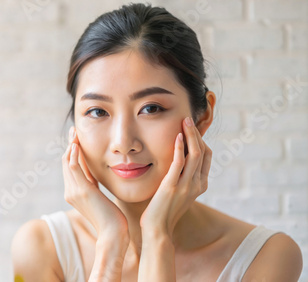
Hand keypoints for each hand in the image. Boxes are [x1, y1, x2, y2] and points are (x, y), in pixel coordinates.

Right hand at [62, 126, 128, 237]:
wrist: (113, 233)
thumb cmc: (111, 217)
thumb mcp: (99, 196)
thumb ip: (93, 183)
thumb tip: (94, 171)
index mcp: (73, 192)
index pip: (70, 167)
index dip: (72, 151)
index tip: (76, 138)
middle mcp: (70, 191)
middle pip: (66, 162)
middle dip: (70, 145)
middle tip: (74, 130)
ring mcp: (74, 191)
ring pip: (67, 162)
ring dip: (71, 146)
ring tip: (75, 133)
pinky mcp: (81, 190)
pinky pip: (73, 168)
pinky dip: (74, 155)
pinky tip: (77, 145)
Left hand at [140, 117, 211, 239]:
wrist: (158, 231)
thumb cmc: (164, 212)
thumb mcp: (178, 194)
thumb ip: (181, 180)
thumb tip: (177, 166)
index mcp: (200, 185)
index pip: (207, 157)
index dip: (200, 141)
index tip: (191, 129)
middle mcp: (197, 184)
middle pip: (203, 152)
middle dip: (196, 133)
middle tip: (187, 119)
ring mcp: (186, 185)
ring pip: (195, 154)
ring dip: (190, 135)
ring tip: (184, 121)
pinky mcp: (172, 186)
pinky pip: (180, 162)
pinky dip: (180, 147)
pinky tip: (177, 136)